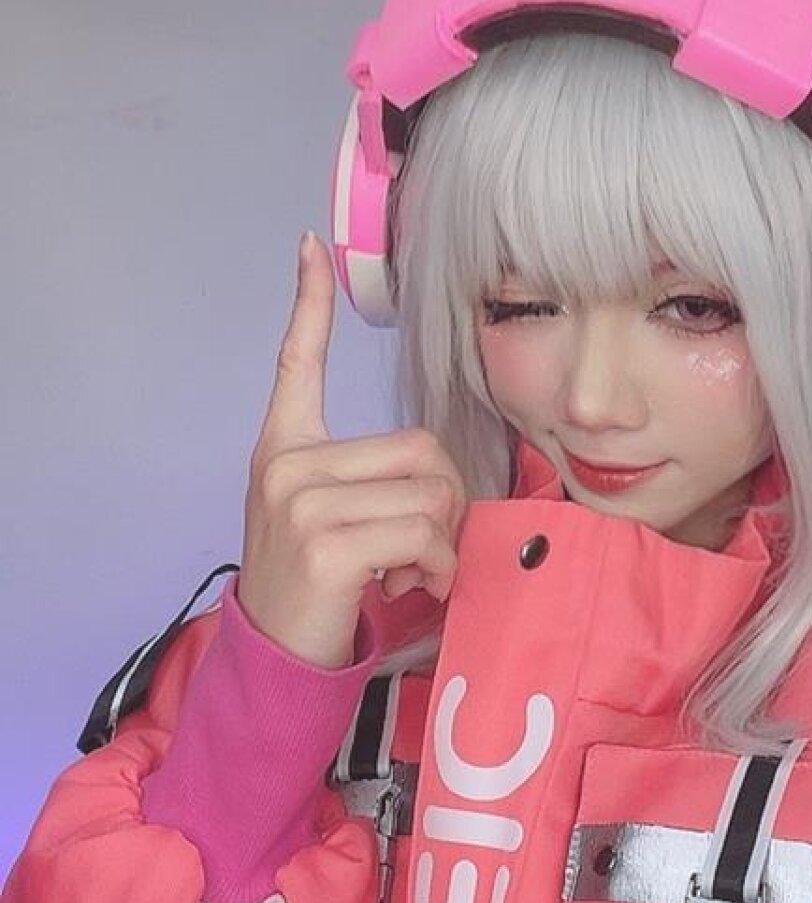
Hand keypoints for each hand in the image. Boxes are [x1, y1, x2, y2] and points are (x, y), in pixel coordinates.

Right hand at [237, 231, 467, 668]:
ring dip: (442, 545)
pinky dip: (436, 567)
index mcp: (285, 447)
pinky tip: (406, 587)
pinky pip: (422, 534)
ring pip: (429, 495)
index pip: (297, 362)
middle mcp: (287, 463)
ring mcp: (303, 500)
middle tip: (421, 548)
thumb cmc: (317, 589)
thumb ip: (371, 481)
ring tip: (408, 573)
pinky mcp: (327, 541)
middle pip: (421, 448)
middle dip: (445, 503)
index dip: (308, 303)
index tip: (309, 245)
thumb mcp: (329, 518)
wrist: (276, 657)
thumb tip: (442, 476)